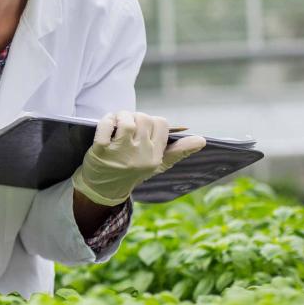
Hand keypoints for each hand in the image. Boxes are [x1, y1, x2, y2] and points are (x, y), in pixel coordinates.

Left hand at [71, 111, 206, 206]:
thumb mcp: (157, 164)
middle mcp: (140, 155)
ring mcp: (120, 153)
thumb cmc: (133, 171)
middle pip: (144, 118)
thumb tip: (202, 140)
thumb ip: (178, 151)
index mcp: (155, 157)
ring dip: (120, 115)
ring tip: (117, 122)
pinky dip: (106, 120)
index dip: (152, 121)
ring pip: (127, 120)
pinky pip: (106, 125)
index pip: (161, 124)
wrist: (105, 189)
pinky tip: (107, 126)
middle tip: (127, 124)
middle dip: (135, 116)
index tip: (143, 128)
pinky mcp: (101, 150)